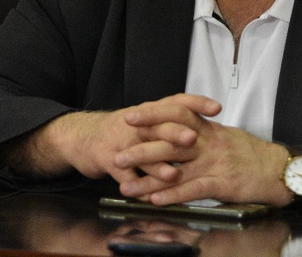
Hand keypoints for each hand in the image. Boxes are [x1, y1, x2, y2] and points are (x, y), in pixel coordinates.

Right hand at [37, 94, 220, 184]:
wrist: (84, 137)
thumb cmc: (124, 131)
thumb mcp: (148, 120)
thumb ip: (173, 122)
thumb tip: (206, 126)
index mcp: (151, 111)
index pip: (177, 102)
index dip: (197, 103)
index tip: (217, 108)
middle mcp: (138, 124)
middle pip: (159, 126)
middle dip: (176, 133)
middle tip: (193, 139)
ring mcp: (122, 143)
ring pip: (142, 154)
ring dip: (158, 166)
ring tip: (174, 175)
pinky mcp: (108, 161)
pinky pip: (125, 176)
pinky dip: (137, 188)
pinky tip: (149, 199)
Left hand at [114, 114, 290, 206]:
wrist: (280, 169)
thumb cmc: (254, 155)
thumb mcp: (228, 136)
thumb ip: (205, 134)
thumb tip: (183, 131)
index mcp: (210, 129)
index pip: (178, 113)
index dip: (153, 115)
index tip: (130, 117)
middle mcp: (210, 142)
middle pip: (170, 141)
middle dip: (141, 149)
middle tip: (117, 156)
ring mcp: (216, 163)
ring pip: (176, 167)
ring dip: (148, 178)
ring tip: (126, 186)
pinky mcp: (223, 183)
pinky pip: (194, 188)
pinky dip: (173, 195)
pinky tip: (156, 200)